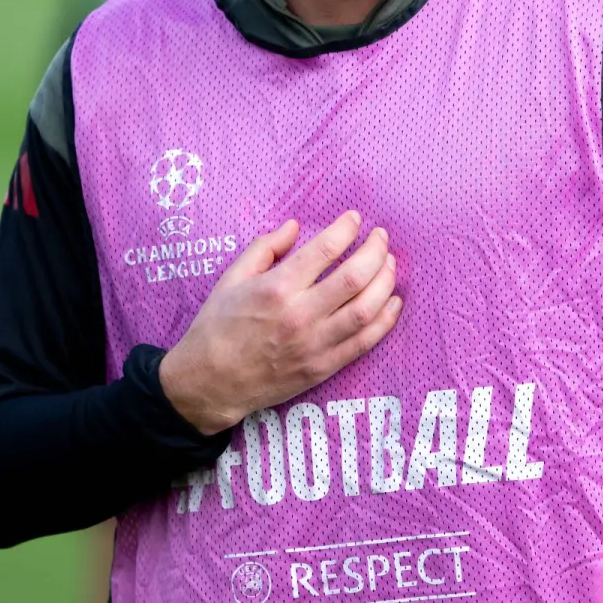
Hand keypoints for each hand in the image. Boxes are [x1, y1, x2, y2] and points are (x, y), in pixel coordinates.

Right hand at [159, 211, 401, 434]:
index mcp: (276, 288)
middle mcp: (300, 315)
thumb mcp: (231, 278)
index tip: (356, 219)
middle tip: (381, 237)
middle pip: (354, 278)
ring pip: (366, 309)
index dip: (347, 229)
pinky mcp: (323, 367)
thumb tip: (296, 226)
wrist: (208, 384)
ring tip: (390, 264)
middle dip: (376, 251)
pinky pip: (365, 342)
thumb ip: (264, 248)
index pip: (325, 250)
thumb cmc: (217, 327)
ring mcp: (314, 344)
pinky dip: (386, 320)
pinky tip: (394, 302)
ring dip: (386, 282)